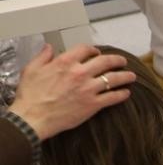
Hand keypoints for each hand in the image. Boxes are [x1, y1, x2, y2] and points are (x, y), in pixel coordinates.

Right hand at [9, 45, 136, 139]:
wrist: (33, 116)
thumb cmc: (30, 95)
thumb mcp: (31, 69)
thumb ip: (42, 56)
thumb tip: (48, 48)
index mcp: (65, 62)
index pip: (85, 49)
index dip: (93, 49)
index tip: (97, 52)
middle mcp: (80, 73)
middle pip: (105, 62)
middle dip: (116, 60)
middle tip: (122, 61)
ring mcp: (88, 89)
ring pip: (113, 79)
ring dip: (125, 76)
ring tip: (131, 76)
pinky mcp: (93, 104)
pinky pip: (113, 97)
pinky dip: (122, 94)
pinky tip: (126, 93)